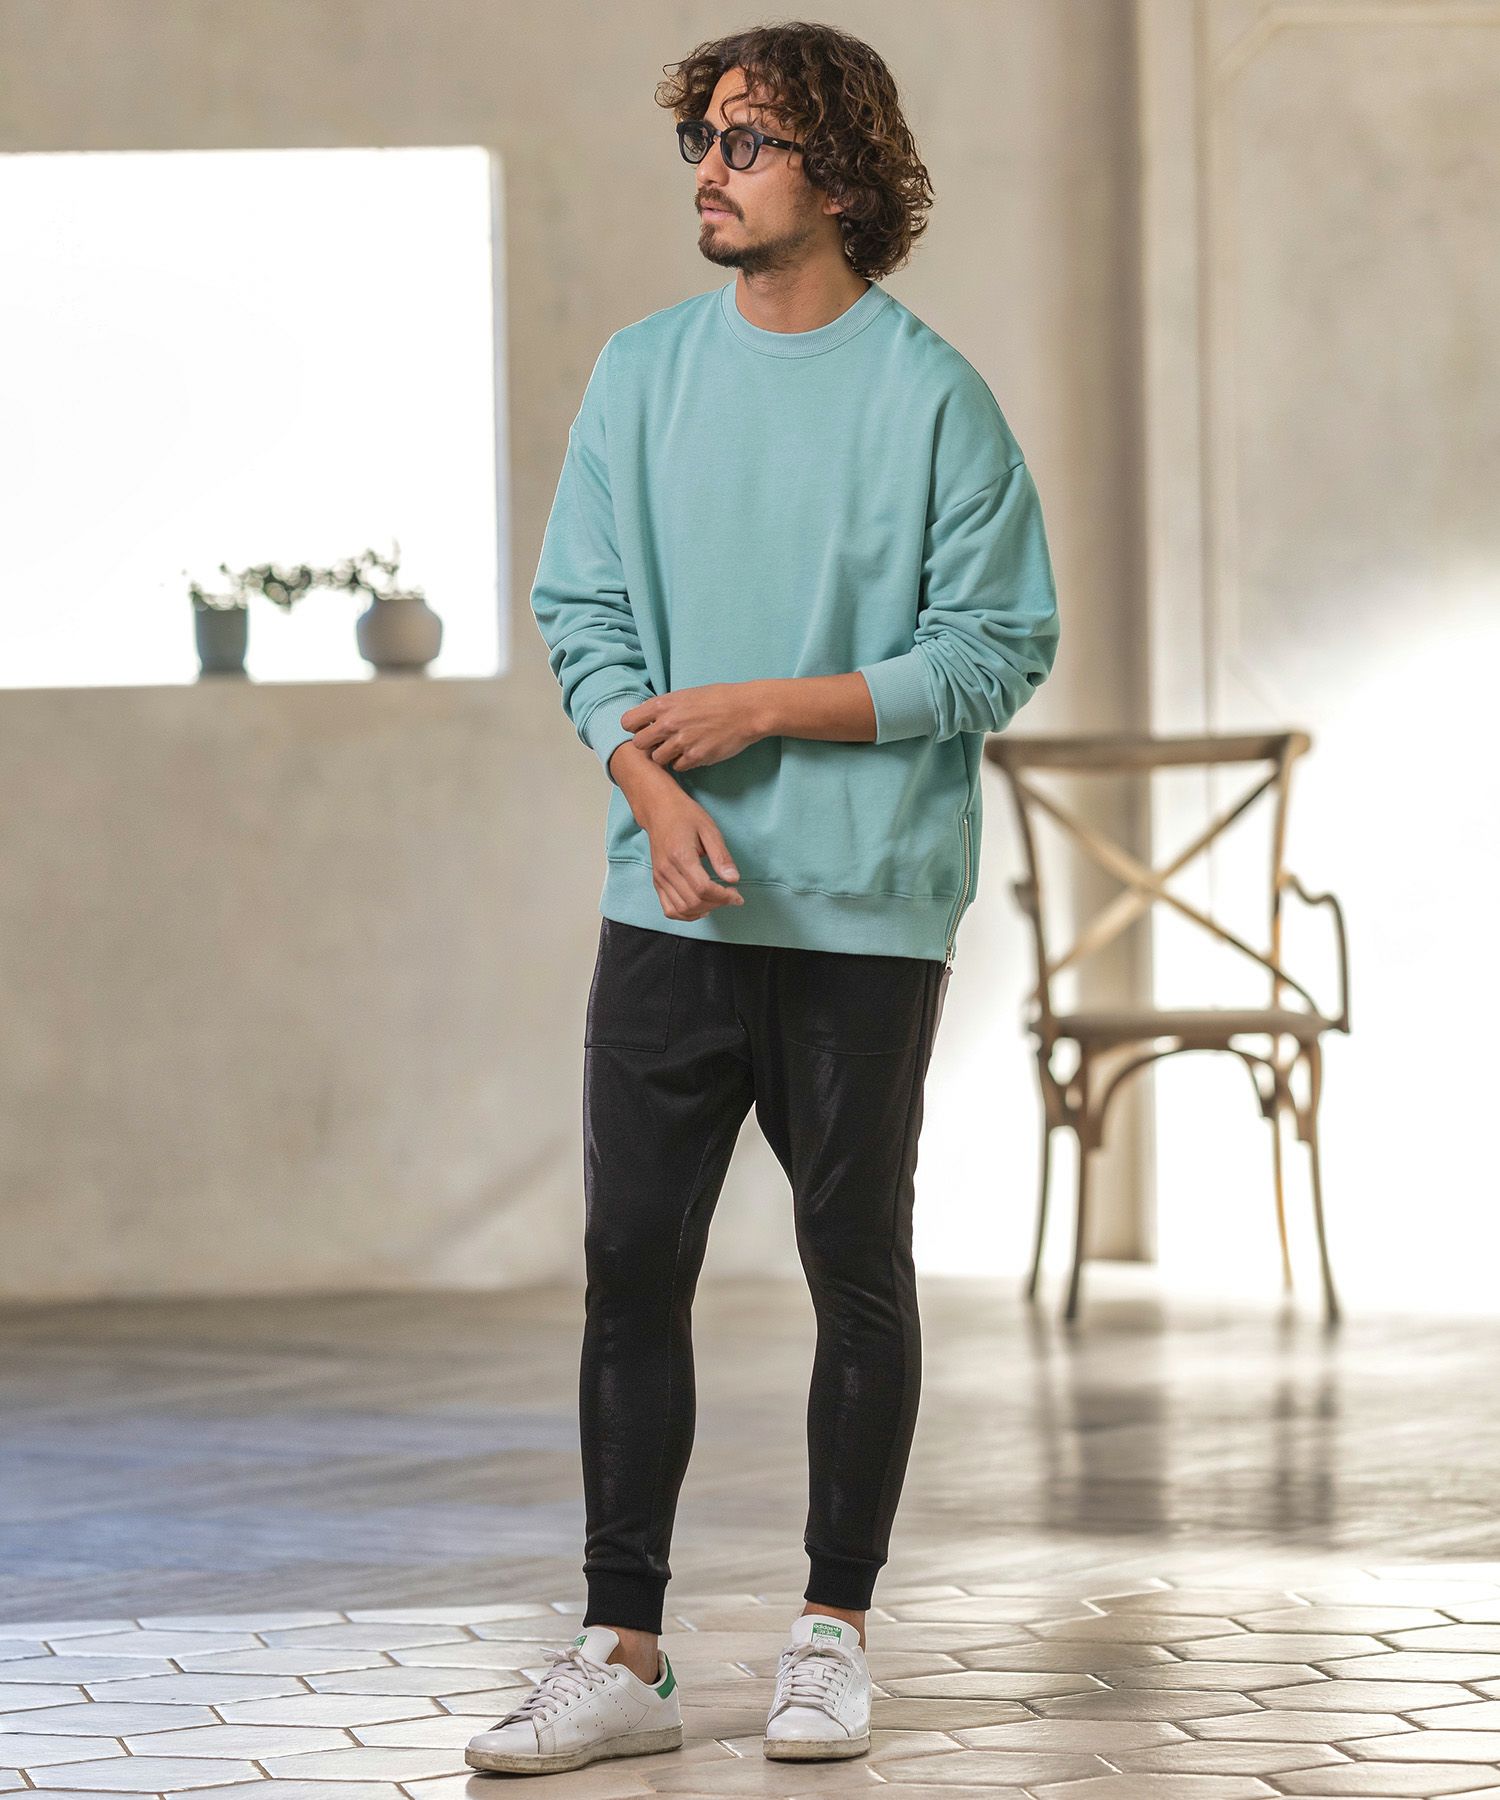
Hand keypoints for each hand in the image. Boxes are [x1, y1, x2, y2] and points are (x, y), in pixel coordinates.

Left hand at [620, 682, 765, 771]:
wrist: (746, 710)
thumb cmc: (719, 699)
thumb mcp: (686, 694)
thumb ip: (664, 707)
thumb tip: (647, 719)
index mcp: (663, 705)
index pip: (628, 722)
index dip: (635, 728)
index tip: (644, 729)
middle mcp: (668, 723)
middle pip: (639, 744)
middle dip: (648, 745)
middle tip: (661, 742)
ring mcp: (681, 742)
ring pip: (657, 759)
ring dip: (666, 756)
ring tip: (680, 748)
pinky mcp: (696, 757)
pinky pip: (678, 767)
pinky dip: (683, 763)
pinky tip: (693, 752)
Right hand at [636, 785, 744, 920]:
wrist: (658, 810)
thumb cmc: (685, 816)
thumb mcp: (709, 830)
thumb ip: (721, 856)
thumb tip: (733, 879)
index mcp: (681, 856)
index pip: (703, 888)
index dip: (723, 897)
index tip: (737, 896)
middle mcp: (666, 871)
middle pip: (693, 901)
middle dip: (717, 904)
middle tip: (731, 896)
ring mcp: (659, 878)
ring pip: (682, 909)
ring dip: (703, 910)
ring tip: (717, 901)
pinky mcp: (656, 882)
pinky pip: (669, 909)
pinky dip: (686, 914)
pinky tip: (700, 908)